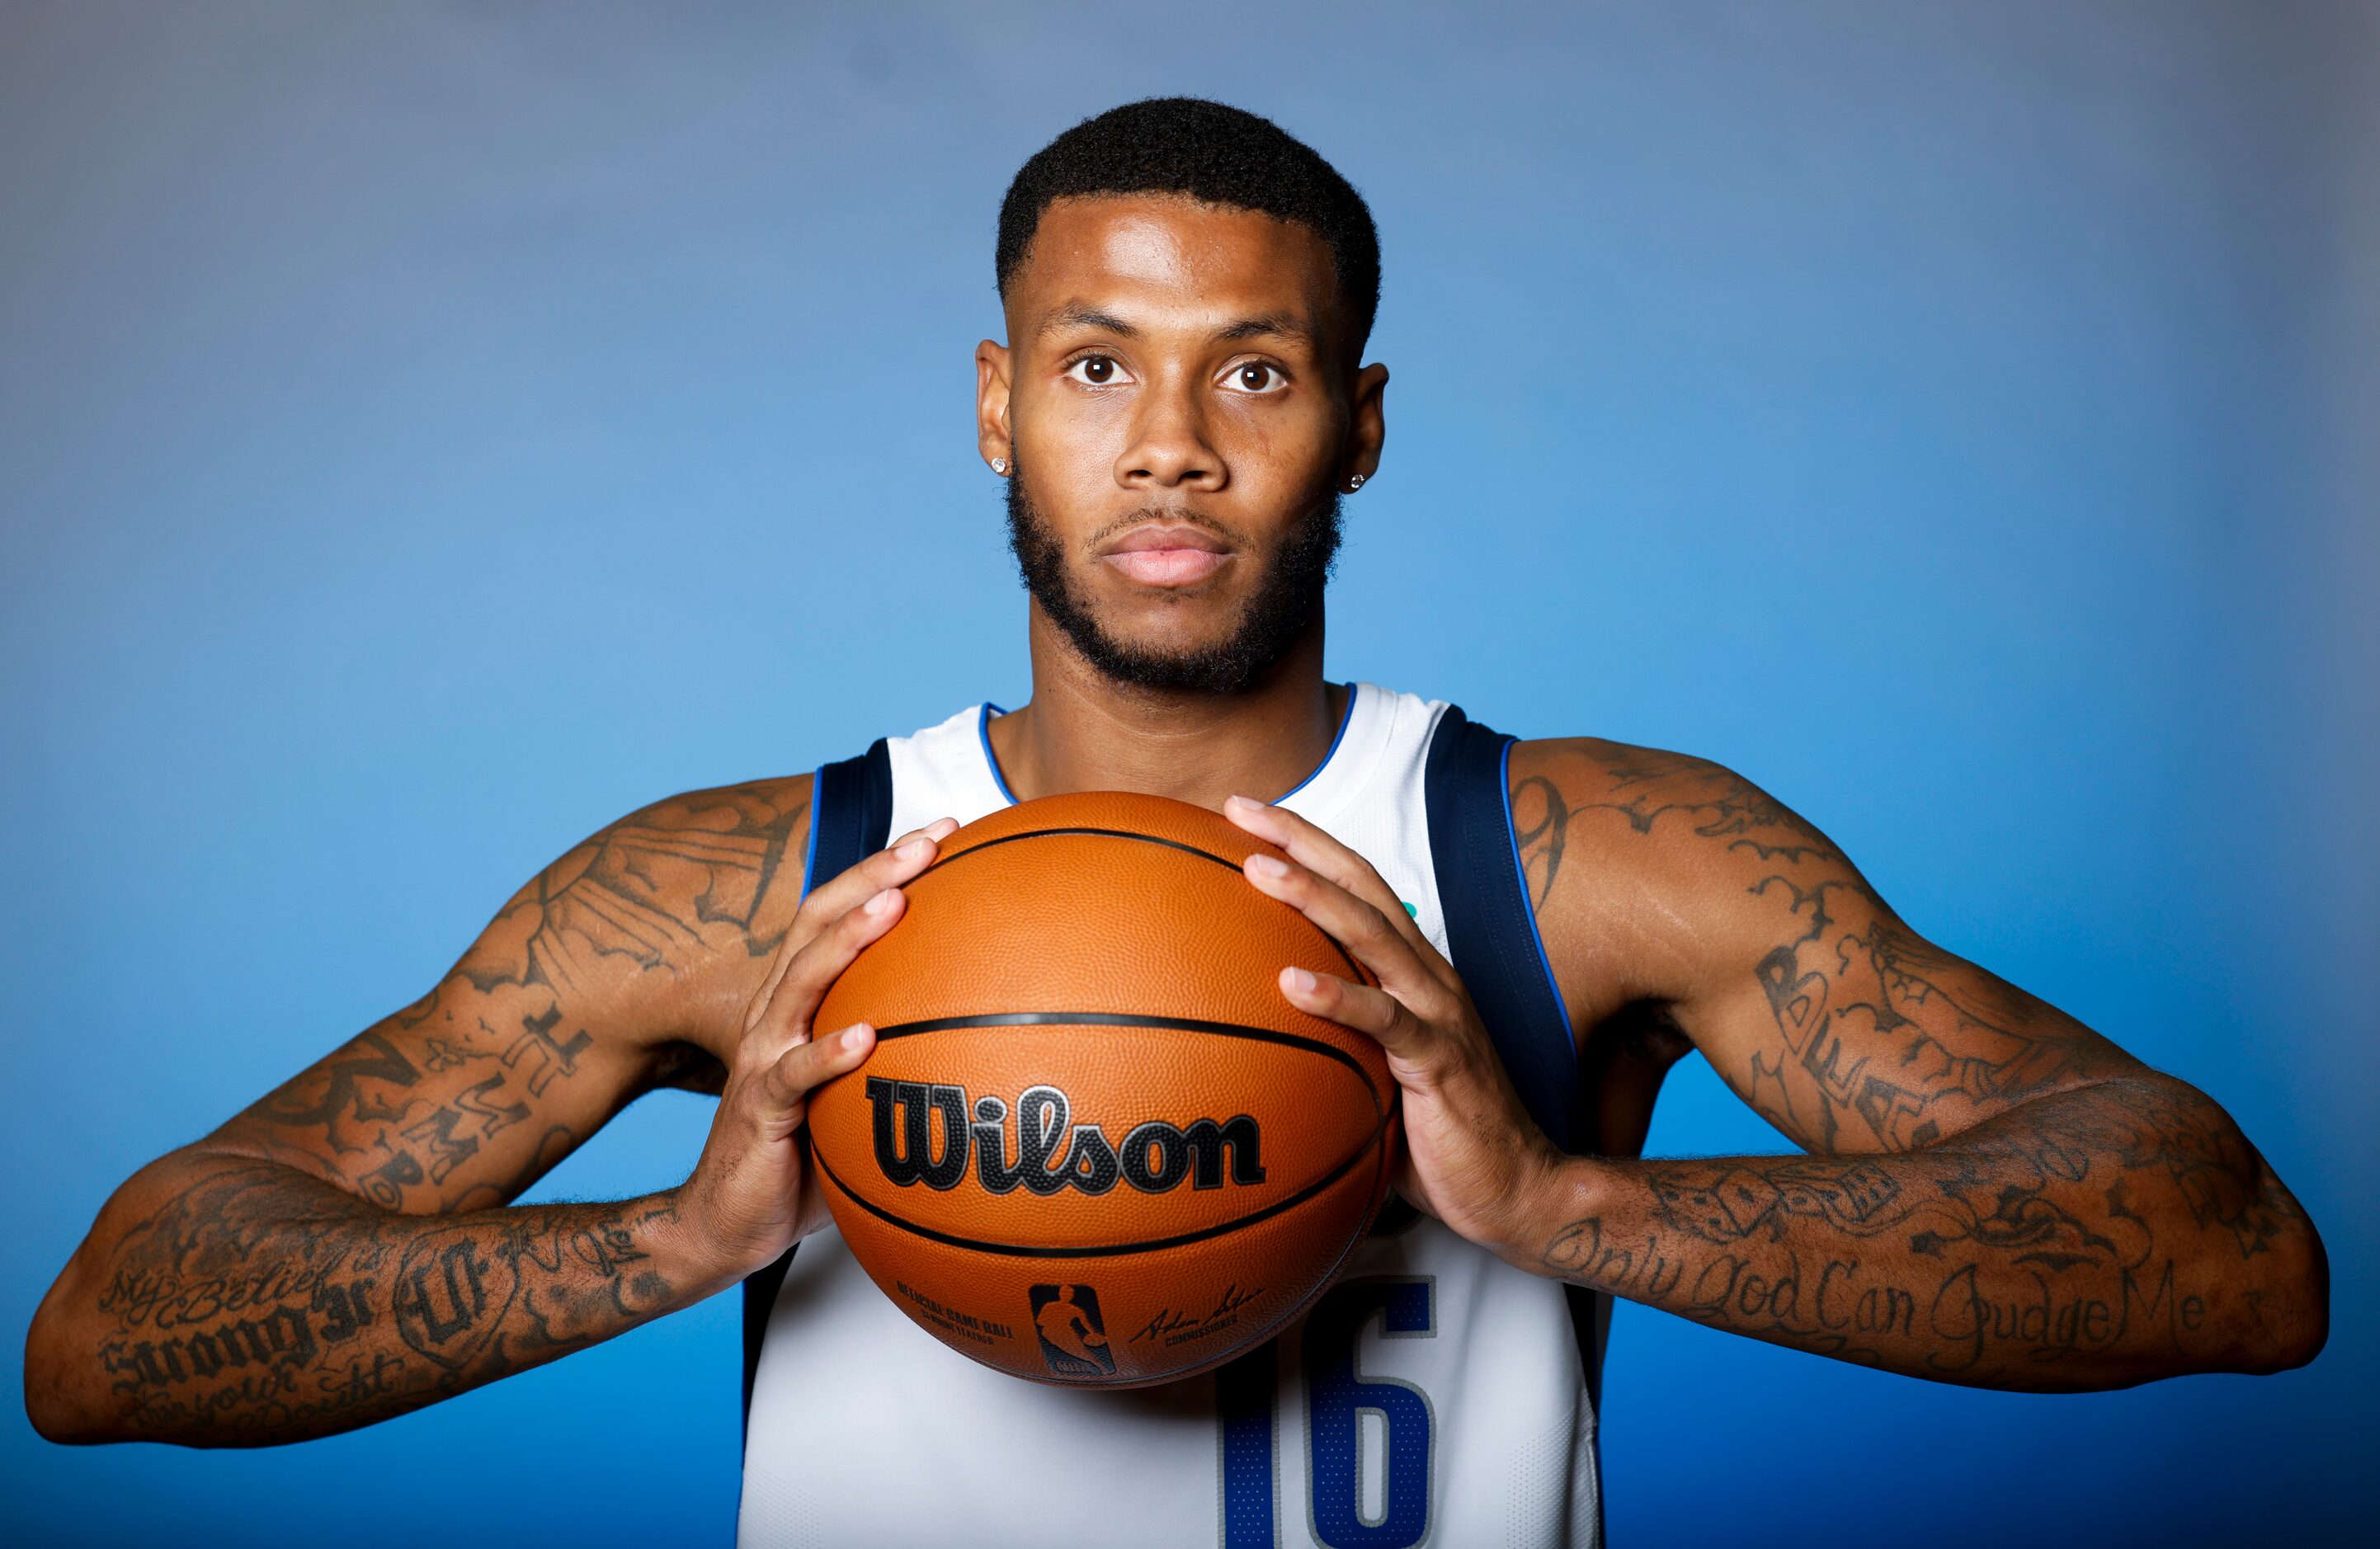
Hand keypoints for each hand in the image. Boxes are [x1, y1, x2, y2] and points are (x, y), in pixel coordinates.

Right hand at [673, 815, 959, 1288]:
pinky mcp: (758, 1110)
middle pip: (817, 925)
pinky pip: (792, 1076)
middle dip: (872, 876)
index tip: (944, 832)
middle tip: (927, 843)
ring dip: (847, 941)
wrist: (724, 1225)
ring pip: (801, 983)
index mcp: (801, 1004)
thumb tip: (999, 1041)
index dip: (883, 869)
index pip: (839, 916)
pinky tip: (863, 1036)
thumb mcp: (860, 1096)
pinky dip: (826, 1053)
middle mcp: (777, 1017)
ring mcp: (763, 1059)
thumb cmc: (802, 1157)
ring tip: (894, 905)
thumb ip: (906, 1059)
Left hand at [1224, 794, 1562, 1262]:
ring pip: (1373, 936)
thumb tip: (1252, 1036)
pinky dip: (1338, 996)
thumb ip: (1332, 1041)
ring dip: (1314, 897)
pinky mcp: (1441, 1061)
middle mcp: (1430, 978)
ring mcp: (1439, 1015)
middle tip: (1241, 811)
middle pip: (1363, 888)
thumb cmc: (1439, 1136)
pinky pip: (1385, 1021)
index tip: (1247, 815)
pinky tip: (1291, 982)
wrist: (1516, 1191)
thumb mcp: (1374, 1074)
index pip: (1360, 888)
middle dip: (1302, 843)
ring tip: (1259, 870)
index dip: (1309, 845)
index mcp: (1415, 972)